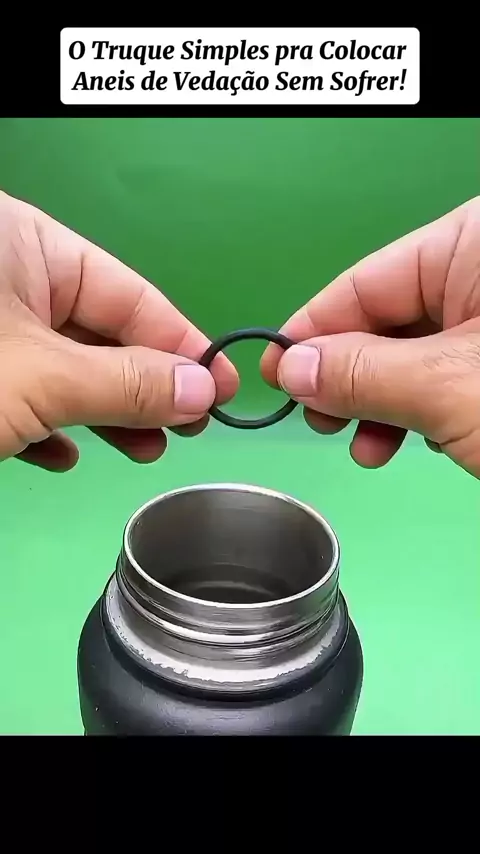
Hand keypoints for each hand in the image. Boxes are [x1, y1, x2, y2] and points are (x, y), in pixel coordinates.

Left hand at [0, 192, 237, 470]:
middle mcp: (8, 278)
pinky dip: (48, 425)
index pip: (126, 293)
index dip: (180, 344)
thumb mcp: (45, 379)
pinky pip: (22, 392)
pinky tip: (64, 452)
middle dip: (144, 388)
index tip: (221, 388)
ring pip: (63, 368)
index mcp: (24, 245)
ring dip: (105, 414)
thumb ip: (128, 383)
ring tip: (143, 449)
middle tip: (189, 427)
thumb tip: (205, 390)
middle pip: (99, 334)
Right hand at [262, 196, 479, 478]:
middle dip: (348, 379)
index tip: (275, 375)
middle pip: (387, 321)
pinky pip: (444, 377)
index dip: (312, 332)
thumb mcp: (445, 385)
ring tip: (366, 448)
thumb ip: (363, 374)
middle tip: (319, 421)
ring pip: (413, 357)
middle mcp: (478, 274)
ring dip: (380, 407)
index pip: (365, 282)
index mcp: (471, 244)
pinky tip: (411, 444)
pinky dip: (421, 414)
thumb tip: (289, 369)